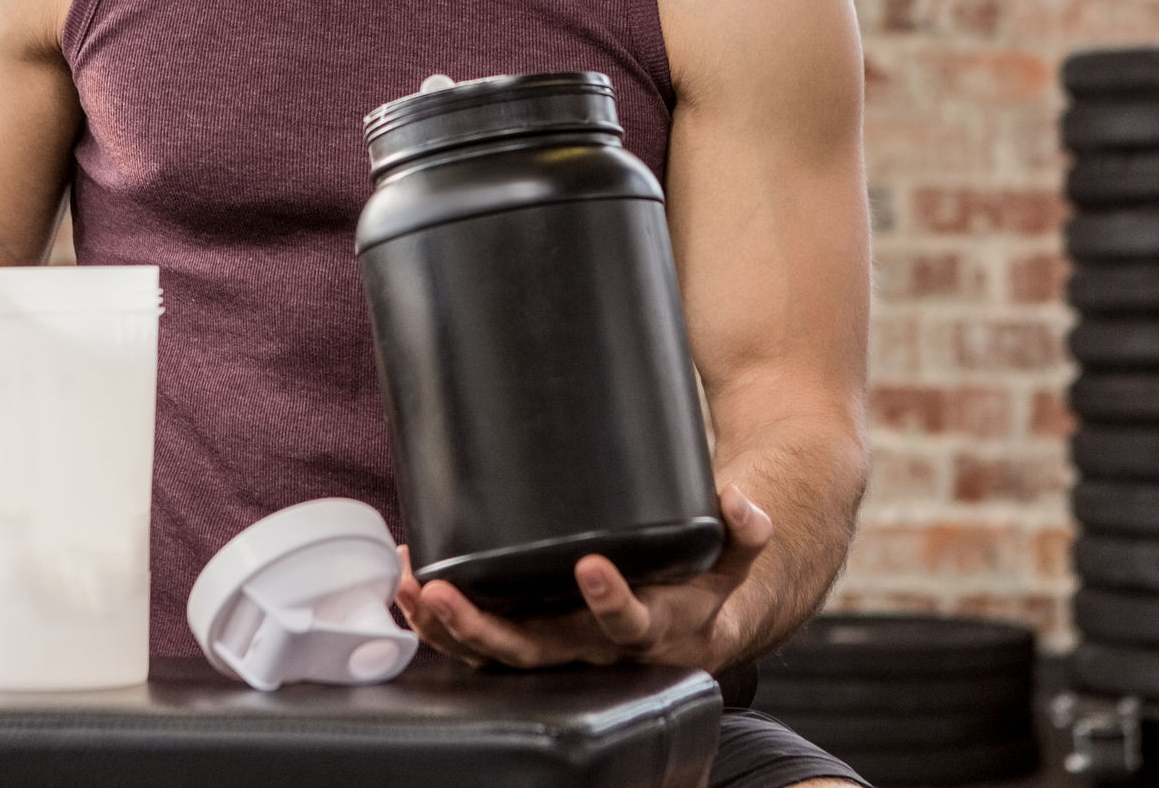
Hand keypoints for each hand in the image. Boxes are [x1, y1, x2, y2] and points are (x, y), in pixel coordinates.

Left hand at [393, 484, 772, 671]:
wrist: (711, 616)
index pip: (633, 627)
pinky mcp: (543, 638)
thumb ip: (747, 529)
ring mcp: (569, 649)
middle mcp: (606, 651)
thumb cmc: (718, 577)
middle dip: (487, 629)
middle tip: (444, 592)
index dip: (611, 603)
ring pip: (504, 656)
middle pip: (542, 652)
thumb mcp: (743, 553)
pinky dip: (446, 624)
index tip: (589, 566)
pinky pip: (489, 645)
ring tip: (413, 585)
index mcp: (661, 630)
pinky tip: (412, 590)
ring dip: (452, 629)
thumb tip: (736, 502)